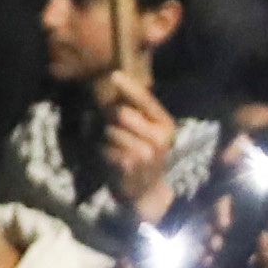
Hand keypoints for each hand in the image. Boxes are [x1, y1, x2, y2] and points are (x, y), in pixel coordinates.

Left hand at [95, 71, 178, 209]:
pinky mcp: (130, 164)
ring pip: (110, 130)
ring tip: (113, 148)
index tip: (114, 75)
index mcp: (165, 125)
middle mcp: (159, 137)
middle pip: (121, 113)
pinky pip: (104, 147)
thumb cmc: (142, 157)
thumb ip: (135, 113)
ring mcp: (146, 152)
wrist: (145, 192)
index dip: (128, 87)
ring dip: (104, 137)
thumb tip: (113, 88)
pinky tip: (111, 160)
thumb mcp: (147, 133)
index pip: (146, 100)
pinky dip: (102, 151)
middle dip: (108, 116)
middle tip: (108, 125)